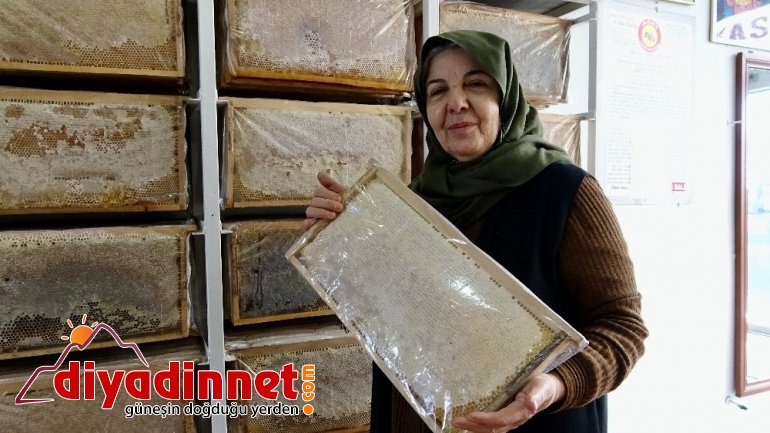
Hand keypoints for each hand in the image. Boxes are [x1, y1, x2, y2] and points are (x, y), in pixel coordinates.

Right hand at [302, 171, 346, 229]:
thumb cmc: (345, 204)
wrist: (352, 220)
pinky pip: (305, 224)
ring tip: (333, 216)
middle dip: (328, 203)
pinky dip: (307, 224)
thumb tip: (319, 173)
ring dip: (321, 212)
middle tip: (340, 207)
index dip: (328, 194)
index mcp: (321, 195)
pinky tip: (313, 223)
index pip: (318, 192)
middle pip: (315, 201)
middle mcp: (316, 204)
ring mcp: (313, 215)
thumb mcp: (341, 192)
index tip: (340, 198)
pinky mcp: (312, 226)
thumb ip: (330, 183)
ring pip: (310, 211)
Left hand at [450, 373, 565, 432]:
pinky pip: (490, 425)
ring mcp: (509, 420)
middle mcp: (514, 419)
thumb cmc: (542, 386)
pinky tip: (466, 421)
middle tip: (456, 421)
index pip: (501, 419)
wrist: (547, 390)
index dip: (486, 419)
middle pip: (492, 428)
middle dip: (474, 426)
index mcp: (521, 412)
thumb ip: (536, 396)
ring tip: (456, 423)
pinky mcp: (505, 416)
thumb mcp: (541, 388)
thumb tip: (531, 404)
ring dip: (473, 427)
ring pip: (489, 428)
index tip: (471, 415)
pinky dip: (477, 425)